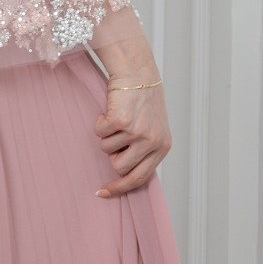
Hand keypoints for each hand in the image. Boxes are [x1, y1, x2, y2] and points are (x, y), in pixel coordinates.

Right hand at [94, 71, 170, 196]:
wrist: (137, 72)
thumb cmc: (142, 99)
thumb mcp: (152, 128)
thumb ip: (144, 151)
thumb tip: (123, 174)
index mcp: (163, 147)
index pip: (139, 178)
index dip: (119, 188)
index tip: (102, 192)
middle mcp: (152, 142)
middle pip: (119, 167)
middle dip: (113, 153)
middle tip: (116, 135)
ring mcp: (137, 132)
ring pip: (107, 149)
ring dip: (107, 135)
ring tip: (118, 117)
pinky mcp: (121, 121)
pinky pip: (100, 132)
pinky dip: (100, 121)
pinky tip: (111, 109)